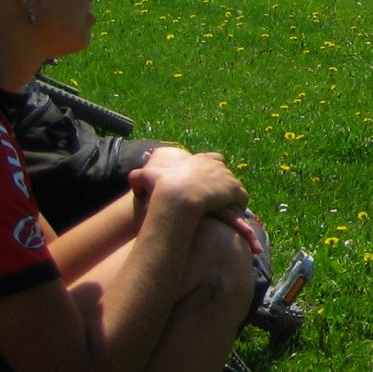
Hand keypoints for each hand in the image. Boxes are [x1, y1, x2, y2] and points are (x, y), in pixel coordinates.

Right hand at [130, 150, 248, 222]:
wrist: (178, 195)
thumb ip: (138, 176)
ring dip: (230, 195)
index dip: (213, 168)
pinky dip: (239, 205)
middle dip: (222, 182)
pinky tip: (234, 213)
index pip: (214, 158)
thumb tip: (131, 178)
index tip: (210, 177)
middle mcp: (216, 166)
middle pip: (226, 172)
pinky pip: (241, 198)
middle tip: (217, 195)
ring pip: (234, 185)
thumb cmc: (162, 185)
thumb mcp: (147, 177)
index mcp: (200, 160)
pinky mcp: (234, 190)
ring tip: (226, 206)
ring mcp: (227, 177)